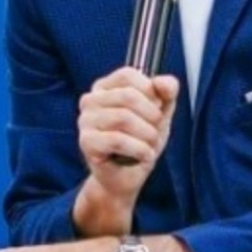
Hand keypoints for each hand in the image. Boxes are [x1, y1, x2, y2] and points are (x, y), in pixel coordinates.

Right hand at [78, 67, 178, 205]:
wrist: (127, 176)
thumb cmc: (140, 139)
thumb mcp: (160, 112)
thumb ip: (167, 92)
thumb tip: (165, 83)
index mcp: (105, 87)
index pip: (128, 75)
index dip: (150, 91)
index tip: (157, 108)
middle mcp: (90, 100)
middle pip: (128, 96)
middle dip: (152, 116)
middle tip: (155, 131)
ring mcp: (85, 120)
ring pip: (123, 118)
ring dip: (147, 135)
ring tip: (150, 144)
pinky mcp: (86, 142)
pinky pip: (117, 140)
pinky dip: (139, 149)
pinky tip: (145, 155)